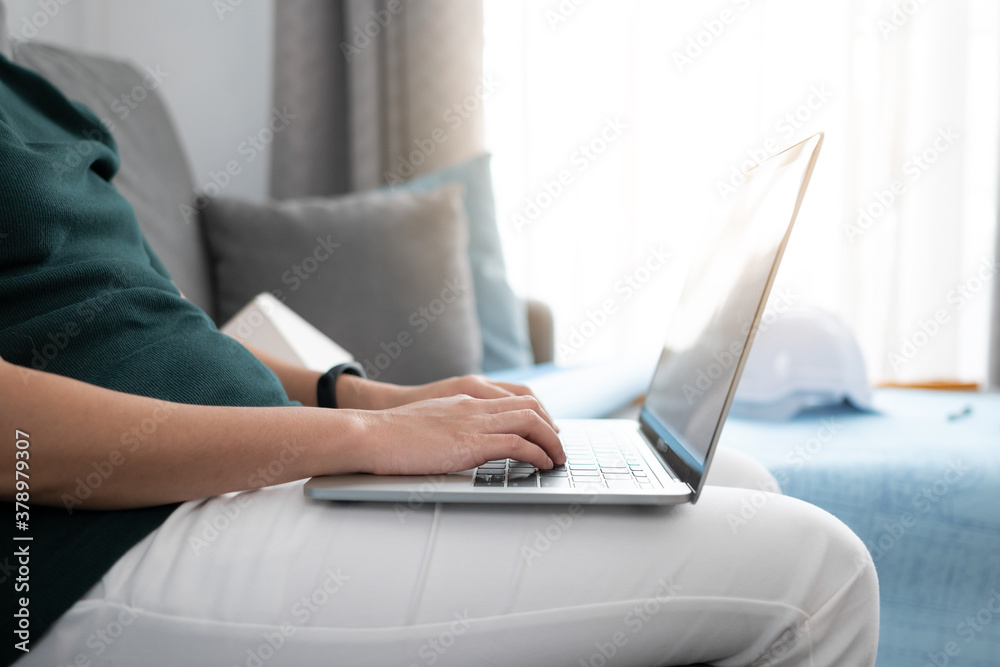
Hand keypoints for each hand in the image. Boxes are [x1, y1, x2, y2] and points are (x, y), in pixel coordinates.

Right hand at [356, 393, 564, 474]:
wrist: (369, 434)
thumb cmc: (390, 435)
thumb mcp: (428, 423)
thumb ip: (450, 426)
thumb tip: (462, 443)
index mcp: (465, 400)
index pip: (515, 399)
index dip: (539, 415)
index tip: (547, 432)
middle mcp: (474, 406)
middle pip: (531, 406)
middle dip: (552, 427)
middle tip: (560, 448)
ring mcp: (473, 423)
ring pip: (531, 422)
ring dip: (552, 442)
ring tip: (558, 460)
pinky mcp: (469, 443)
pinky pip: (516, 444)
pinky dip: (536, 454)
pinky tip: (541, 466)